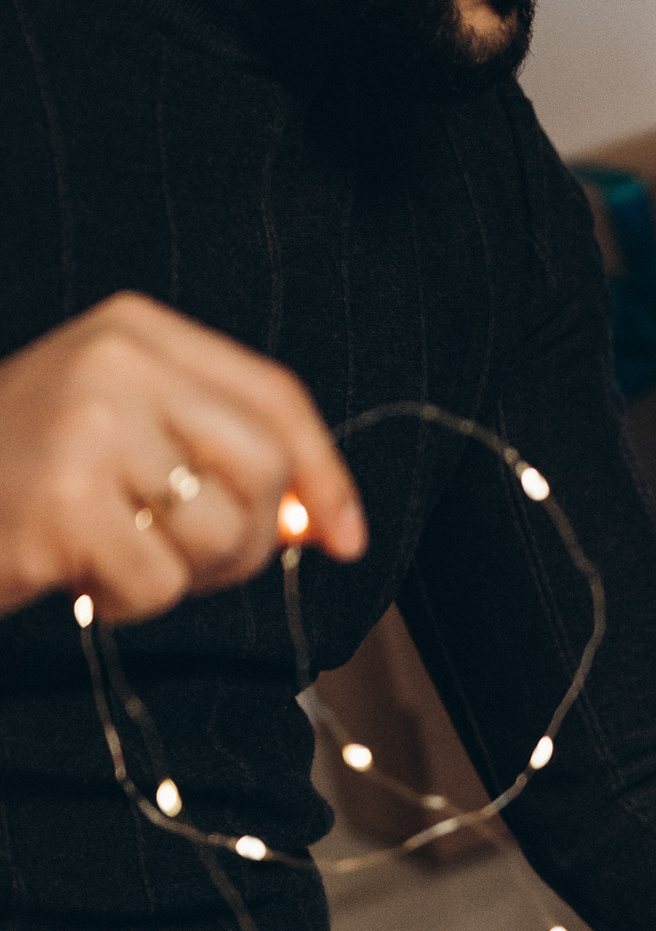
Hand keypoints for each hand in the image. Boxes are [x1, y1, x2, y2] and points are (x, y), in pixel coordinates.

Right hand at [0, 295, 366, 623]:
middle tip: (197, 560)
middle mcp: (115, 362)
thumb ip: (219, 455)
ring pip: (223, 530)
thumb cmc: (22, 476)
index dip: (326, 474)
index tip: (347, 539)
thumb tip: (327, 524)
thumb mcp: (122, 430)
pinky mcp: (61, 502)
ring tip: (123, 555)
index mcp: (134, 329)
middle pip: (265, 466)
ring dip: (187, 574)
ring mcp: (86, 427)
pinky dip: (131, 601)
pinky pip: (159, 582)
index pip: (274, 396)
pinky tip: (82, 575)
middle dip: (254, 536)